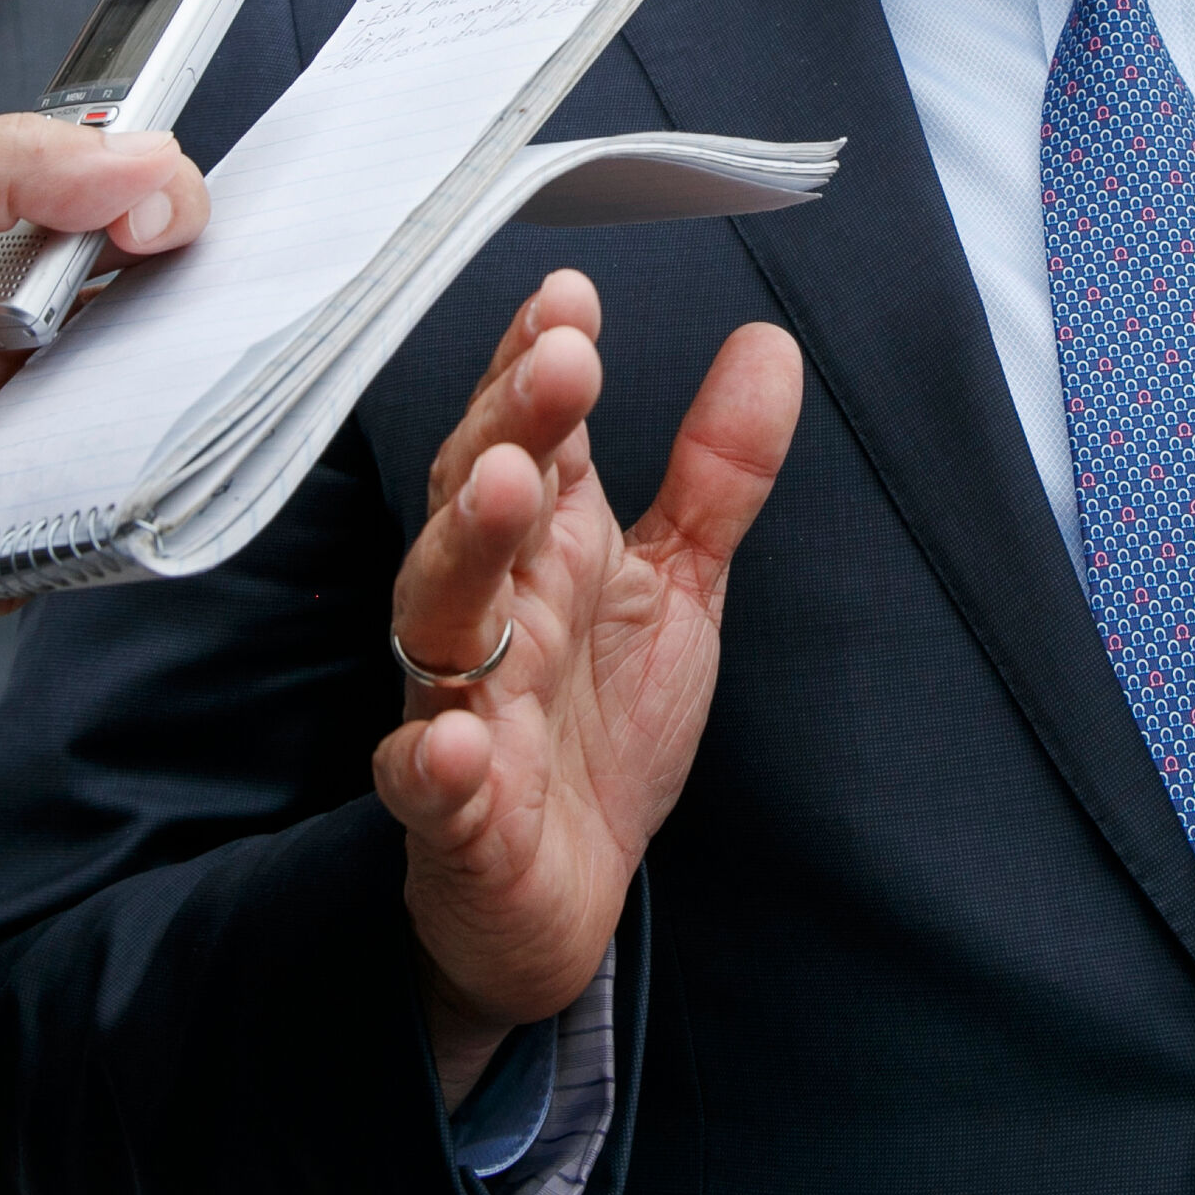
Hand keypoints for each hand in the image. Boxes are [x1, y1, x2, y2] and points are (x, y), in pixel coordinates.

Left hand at [0, 115, 205, 658]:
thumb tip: (136, 160)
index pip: (123, 197)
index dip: (162, 196)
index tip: (161, 220)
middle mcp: (36, 325)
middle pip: (166, 289)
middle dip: (192, 284)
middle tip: (161, 292)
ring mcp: (49, 415)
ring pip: (167, 388)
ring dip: (176, 378)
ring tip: (145, 373)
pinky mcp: (54, 504)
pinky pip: (136, 486)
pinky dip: (151, 471)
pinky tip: (136, 451)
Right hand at [372, 272, 802, 1103]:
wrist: (563, 898)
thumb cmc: (600, 725)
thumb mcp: (678, 587)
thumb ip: (716, 473)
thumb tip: (769, 344)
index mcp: (546, 546)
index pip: (532, 433)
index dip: (541, 363)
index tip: (572, 296)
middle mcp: (493, 608)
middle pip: (480, 497)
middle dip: (511, 424)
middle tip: (561, 360)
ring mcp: (460, 703)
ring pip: (440, 613)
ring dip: (465, 548)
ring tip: (504, 487)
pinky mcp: (451, 816)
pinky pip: (426, 782)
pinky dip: (432, 762)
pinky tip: (451, 742)